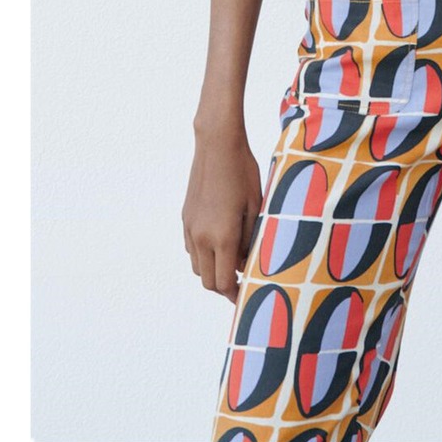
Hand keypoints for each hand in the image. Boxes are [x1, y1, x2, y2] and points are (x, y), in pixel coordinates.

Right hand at [183, 127, 261, 303]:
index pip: (225, 282)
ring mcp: (190, 228)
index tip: (246, 295)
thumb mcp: (256, 206)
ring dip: (213, 271)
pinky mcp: (185, 218)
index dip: (235, 294)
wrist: (217, 145)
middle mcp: (202, 237)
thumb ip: (251, 239)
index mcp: (223, 237)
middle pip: (208, 281)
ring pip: (198, 267)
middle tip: (242, 282)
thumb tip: (246, 262)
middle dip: (224, 287)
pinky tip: (219, 243)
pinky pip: (191, 249)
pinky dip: (203, 255)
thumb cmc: (244, 172)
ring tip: (233, 262)